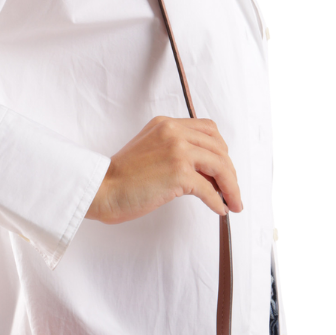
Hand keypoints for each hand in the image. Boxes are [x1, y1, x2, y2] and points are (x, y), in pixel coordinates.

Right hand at [85, 116, 242, 223]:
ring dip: (231, 187)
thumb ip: (172, 151)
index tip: (223, 169)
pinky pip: (209, 188)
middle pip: (219, 148)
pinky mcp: (179, 173)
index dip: (220, 151)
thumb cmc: (120, 178)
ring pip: (220, 166)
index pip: (208, 130)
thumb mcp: (148, 151)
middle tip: (231, 190)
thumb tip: (204, 172)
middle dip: (230, 171)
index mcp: (166, 125)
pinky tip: (219, 209)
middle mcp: (174, 132)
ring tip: (233, 202)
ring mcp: (178, 151)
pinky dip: (217, 201)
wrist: (102, 189)